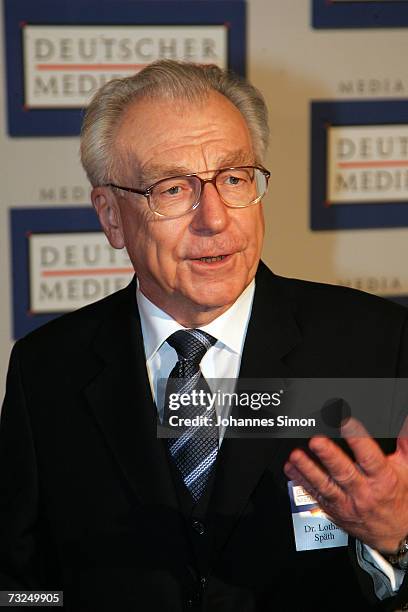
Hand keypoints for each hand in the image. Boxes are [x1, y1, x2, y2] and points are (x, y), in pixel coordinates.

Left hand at [283, 416, 407, 553]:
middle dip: (329, 456)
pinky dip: (301, 481)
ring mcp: (347, 503)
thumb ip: (404, 443)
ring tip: (296, 455)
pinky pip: (315, 495)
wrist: (396, 536)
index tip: (346, 423)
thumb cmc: (400, 498)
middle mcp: (364, 493)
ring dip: (308, 469)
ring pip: (325, 486)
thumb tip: (404, 421)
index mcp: (383, 480)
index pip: (370, 458)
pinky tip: (291, 468)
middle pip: (344, 473)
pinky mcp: (333, 510)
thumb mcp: (406, 469)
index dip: (358, 440)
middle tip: (316, 441)